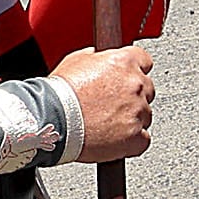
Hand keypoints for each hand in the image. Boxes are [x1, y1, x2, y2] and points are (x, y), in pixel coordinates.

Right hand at [53, 45, 155, 160]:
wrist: (51, 121)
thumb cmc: (60, 93)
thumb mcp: (76, 60)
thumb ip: (97, 57)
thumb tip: (100, 57)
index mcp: (125, 61)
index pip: (144, 61)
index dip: (134, 71)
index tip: (126, 79)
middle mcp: (136, 84)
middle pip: (147, 89)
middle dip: (133, 96)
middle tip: (113, 105)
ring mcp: (137, 111)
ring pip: (145, 115)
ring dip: (132, 119)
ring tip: (108, 124)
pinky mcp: (134, 137)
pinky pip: (143, 139)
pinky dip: (133, 141)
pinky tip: (116, 140)